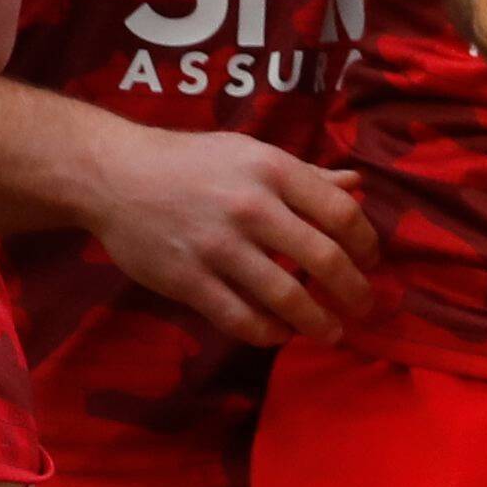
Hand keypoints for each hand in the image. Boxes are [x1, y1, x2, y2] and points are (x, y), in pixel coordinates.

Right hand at [84, 125, 378, 346]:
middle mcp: (251, 207)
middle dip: (354, 291)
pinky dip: (269, 333)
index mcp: (272, 170)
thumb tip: (357, 185)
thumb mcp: (250, 153)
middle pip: (324, 259)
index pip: (341, 213)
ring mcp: (219, 246)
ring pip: (286, 297)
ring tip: (332, 332)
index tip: (372, 261)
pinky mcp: (189, 280)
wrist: (114, 176)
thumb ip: (305, 174)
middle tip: (364, 306)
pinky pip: (241, 318)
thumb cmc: (190, 162)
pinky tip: (281, 334)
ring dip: (318, 323)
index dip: (367, 243)